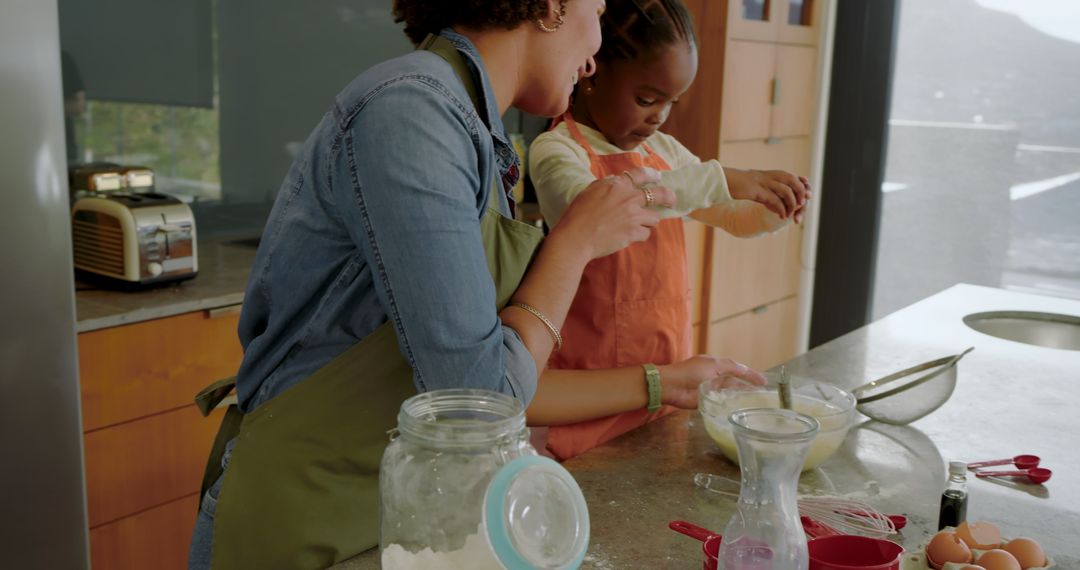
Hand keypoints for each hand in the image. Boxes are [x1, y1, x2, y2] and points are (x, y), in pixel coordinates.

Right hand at [551, 166, 676, 259]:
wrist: (577, 236)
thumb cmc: (578, 214)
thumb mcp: (590, 190)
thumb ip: (606, 184)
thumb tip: (616, 181)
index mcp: (618, 185)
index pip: (641, 174)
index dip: (652, 174)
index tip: (658, 177)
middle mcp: (629, 198)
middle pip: (659, 194)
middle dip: (669, 197)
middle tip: (671, 201)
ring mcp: (634, 215)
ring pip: (655, 218)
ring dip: (649, 221)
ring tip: (641, 225)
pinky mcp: (634, 232)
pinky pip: (646, 233)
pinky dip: (640, 235)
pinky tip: (630, 236)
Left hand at [656, 355, 765, 409]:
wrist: (671, 386)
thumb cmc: (690, 372)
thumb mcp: (713, 365)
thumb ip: (730, 367)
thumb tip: (745, 370)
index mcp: (716, 365)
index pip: (738, 369)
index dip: (751, 375)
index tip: (764, 382)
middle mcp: (715, 378)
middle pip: (735, 383)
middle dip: (748, 387)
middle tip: (764, 394)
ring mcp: (711, 390)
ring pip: (730, 394)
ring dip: (741, 397)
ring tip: (757, 403)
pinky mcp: (706, 401)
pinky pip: (722, 403)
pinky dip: (731, 405)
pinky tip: (741, 409)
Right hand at [726, 169, 811, 220]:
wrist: (719, 181)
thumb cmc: (733, 186)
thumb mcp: (752, 188)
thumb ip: (764, 194)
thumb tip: (775, 206)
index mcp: (766, 174)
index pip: (789, 176)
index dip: (800, 184)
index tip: (806, 195)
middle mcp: (766, 176)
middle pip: (791, 179)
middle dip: (800, 192)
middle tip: (802, 204)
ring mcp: (761, 182)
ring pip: (785, 190)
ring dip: (791, 203)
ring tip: (791, 214)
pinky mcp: (755, 190)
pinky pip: (773, 199)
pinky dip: (780, 209)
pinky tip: (781, 216)